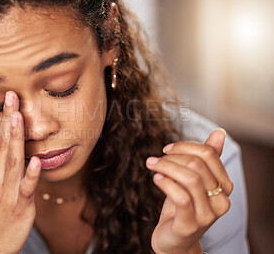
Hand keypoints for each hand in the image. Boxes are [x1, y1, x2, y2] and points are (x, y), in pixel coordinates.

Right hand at [0, 91, 41, 253]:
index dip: (3, 117)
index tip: (9, 96)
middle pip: (3, 145)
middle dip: (9, 120)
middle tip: (13, 97)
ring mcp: (7, 192)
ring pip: (12, 162)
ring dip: (15, 140)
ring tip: (18, 118)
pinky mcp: (20, 206)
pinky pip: (26, 188)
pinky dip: (31, 174)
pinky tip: (36, 160)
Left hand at [147, 129, 232, 253]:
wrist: (174, 241)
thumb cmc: (182, 208)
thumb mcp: (193, 181)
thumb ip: (207, 159)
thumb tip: (219, 133)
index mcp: (224, 187)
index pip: (209, 155)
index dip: (185, 147)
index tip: (167, 149)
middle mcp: (221, 201)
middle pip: (198, 165)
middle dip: (172, 157)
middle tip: (155, 159)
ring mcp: (207, 215)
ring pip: (190, 178)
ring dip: (166, 167)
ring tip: (151, 165)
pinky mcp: (190, 224)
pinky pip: (180, 196)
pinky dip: (165, 183)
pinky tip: (155, 179)